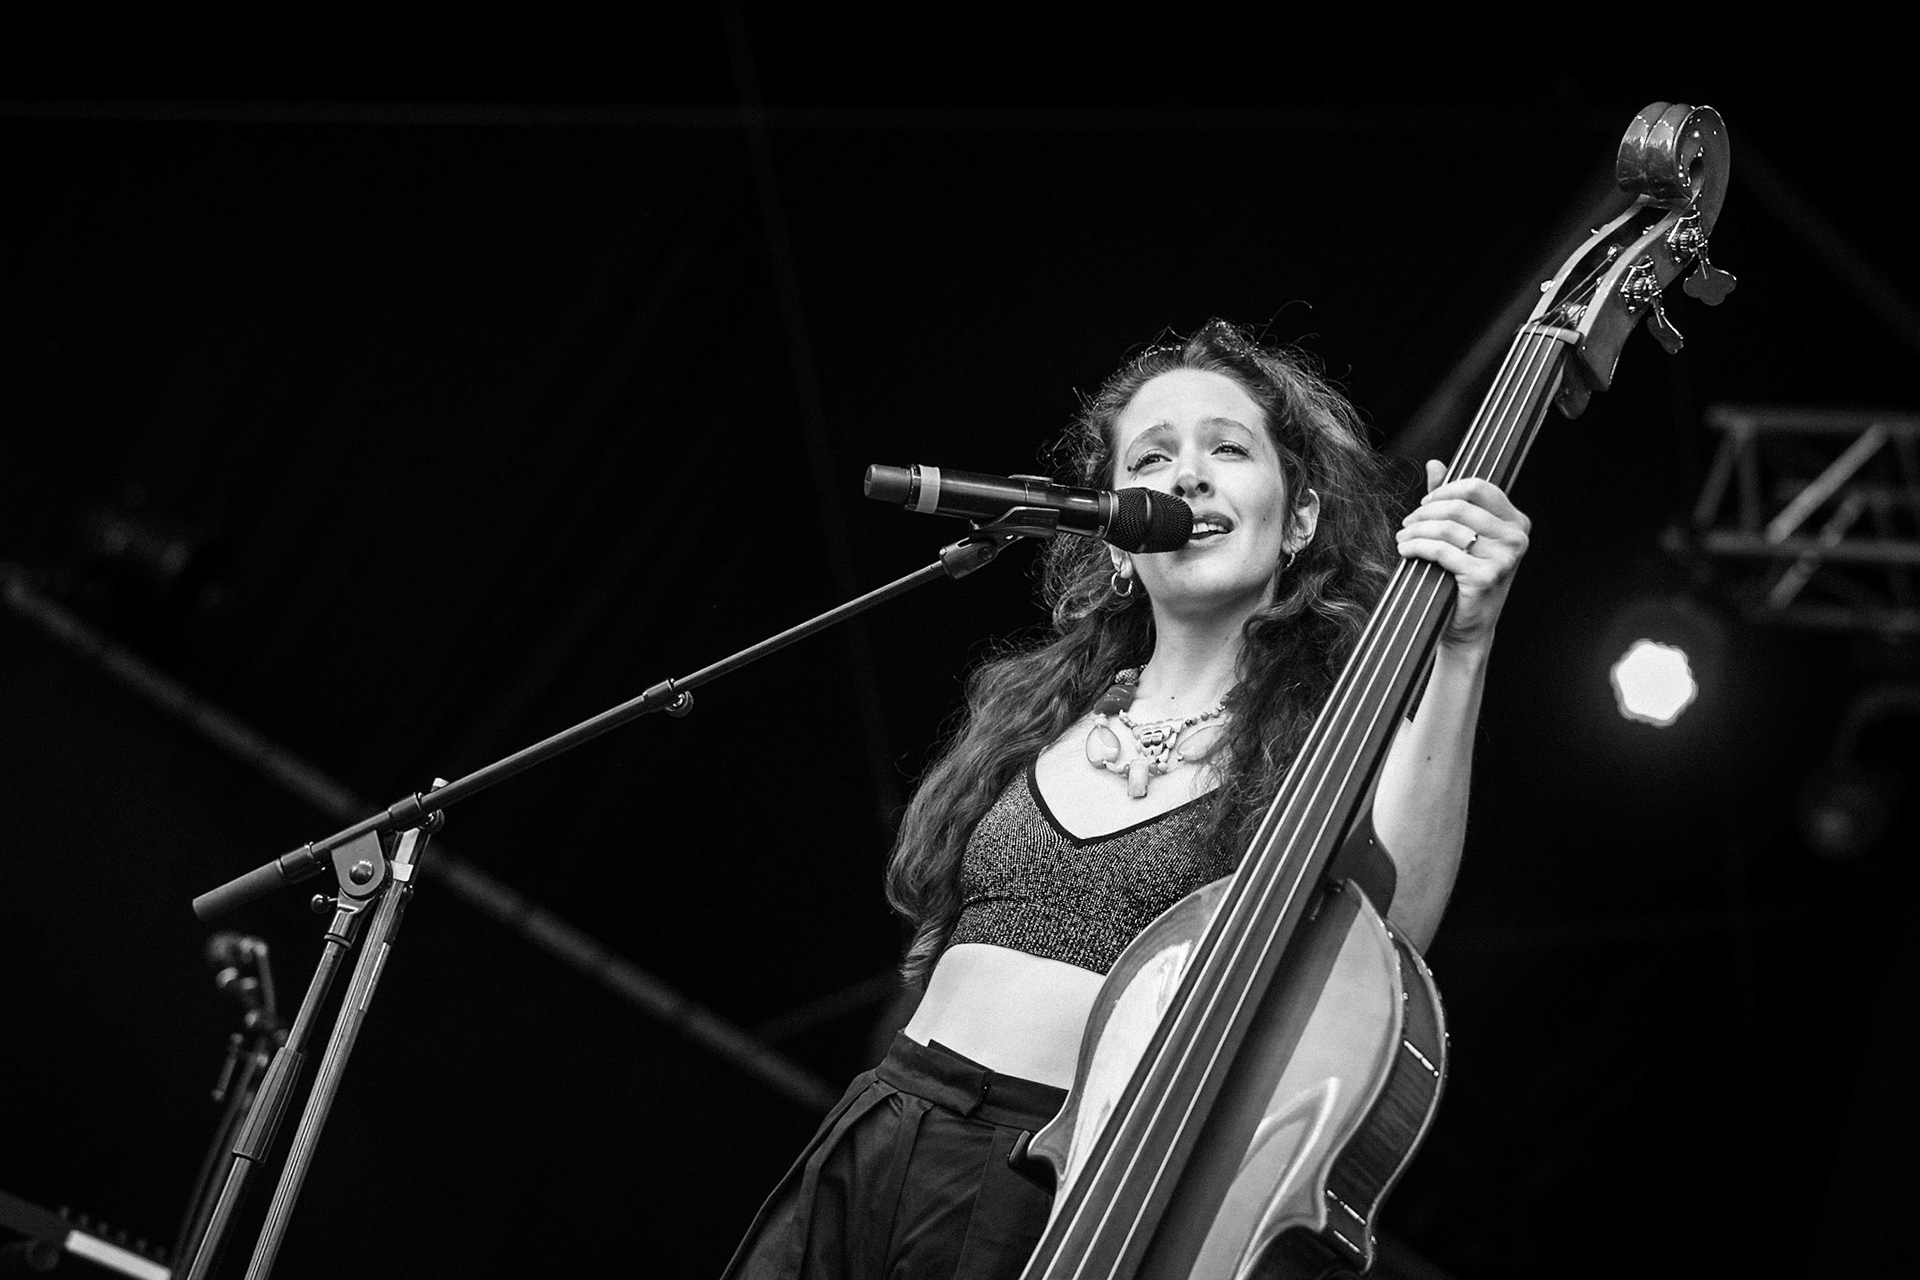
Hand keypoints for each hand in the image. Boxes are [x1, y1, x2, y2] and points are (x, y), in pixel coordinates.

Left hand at [1395, 460, 1529, 648]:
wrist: (1468, 626)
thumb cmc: (1465, 579)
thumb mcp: (1464, 535)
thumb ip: (1452, 499)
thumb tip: (1435, 465)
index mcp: (1516, 522)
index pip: (1478, 487)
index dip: (1446, 490)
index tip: (1425, 502)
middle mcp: (1516, 537)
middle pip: (1458, 506)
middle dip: (1425, 511)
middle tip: (1408, 523)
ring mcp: (1504, 557)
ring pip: (1447, 527)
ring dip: (1417, 530)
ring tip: (1403, 538)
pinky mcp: (1486, 575)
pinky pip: (1442, 551)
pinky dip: (1417, 547)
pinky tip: (1407, 551)